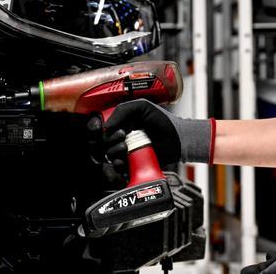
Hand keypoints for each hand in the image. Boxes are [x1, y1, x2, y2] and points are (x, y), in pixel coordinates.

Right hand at [90, 99, 212, 166]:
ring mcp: (126, 151)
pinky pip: (117, 168)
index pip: (101, 127)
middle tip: (123, 136)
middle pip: (103, 142)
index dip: (99, 129)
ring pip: (108, 155)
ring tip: (126, 148)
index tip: (104, 129)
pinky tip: (124, 161)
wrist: (176, 139)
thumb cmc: (163, 121)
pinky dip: (117, 166)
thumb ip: (122, 110)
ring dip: (114, 152)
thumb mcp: (142, 107)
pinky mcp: (131, 164)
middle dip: (109, 140)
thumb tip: (106, 126)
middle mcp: (121, 137)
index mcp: (121, 122)